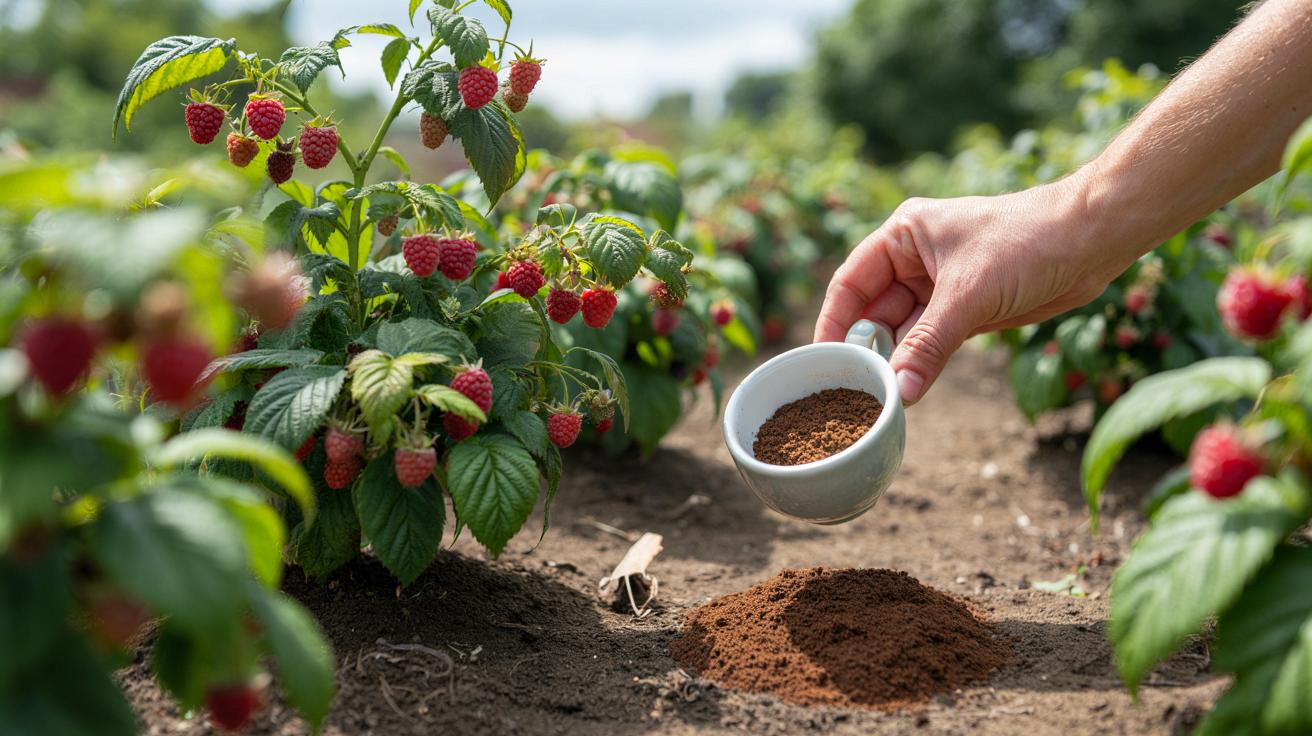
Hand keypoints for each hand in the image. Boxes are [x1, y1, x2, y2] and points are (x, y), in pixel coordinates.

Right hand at [815, 176, 1136, 404]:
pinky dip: (922, 365)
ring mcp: (941, 287)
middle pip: (875, 311)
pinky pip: (932, 342)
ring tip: (878, 398)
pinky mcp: (967, 310)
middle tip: (851, 391)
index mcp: (903, 235)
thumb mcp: (969, 295)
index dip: (834, 323)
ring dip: (896, 362)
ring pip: (905, 332)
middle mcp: (915, 259)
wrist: (1094, 239)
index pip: (851, 283)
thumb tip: (899, 393)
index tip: (822, 361)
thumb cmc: (1028, 241)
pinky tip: (910, 390)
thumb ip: (929, 345)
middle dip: (866, 349)